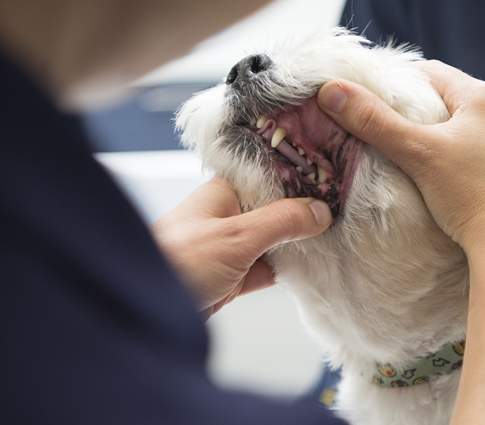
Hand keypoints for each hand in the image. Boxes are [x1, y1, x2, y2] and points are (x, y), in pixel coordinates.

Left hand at [150, 177, 331, 319]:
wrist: (139, 311)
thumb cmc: (172, 262)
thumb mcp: (235, 237)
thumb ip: (280, 222)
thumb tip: (319, 211)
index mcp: (225, 192)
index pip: (272, 174)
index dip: (302, 174)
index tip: (335, 176)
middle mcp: (229, 215)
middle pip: (278, 207)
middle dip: (307, 210)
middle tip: (345, 209)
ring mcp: (231, 246)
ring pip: (276, 238)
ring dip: (300, 241)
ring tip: (338, 236)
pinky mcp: (233, 276)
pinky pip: (269, 267)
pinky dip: (289, 268)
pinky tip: (313, 267)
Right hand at [317, 62, 484, 424]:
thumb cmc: (467, 197)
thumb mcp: (415, 153)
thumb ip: (373, 119)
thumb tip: (331, 89)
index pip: (433, 73)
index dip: (402, 84)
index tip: (381, 102)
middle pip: (459, 98)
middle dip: (431, 111)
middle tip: (404, 134)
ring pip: (482, 124)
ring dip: (460, 133)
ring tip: (436, 158)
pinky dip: (484, 155)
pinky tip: (470, 177)